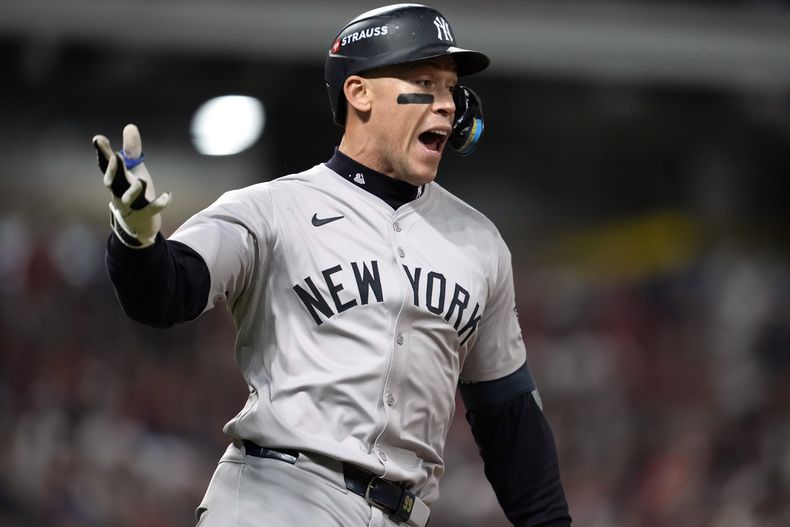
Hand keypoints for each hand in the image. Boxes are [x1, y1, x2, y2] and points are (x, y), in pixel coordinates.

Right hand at [93, 124, 170, 247]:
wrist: (138, 225)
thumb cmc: (134, 193)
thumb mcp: (134, 170)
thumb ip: (132, 150)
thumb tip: (130, 126)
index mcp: (116, 180)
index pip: (107, 165)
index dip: (103, 153)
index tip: (98, 139)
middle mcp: (119, 192)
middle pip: (114, 181)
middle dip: (114, 170)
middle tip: (116, 157)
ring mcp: (131, 206)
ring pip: (129, 198)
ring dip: (134, 190)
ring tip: (141, 180)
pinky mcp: (145, 215)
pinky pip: (151, 210)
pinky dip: (159, 203)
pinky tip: (168, 195)